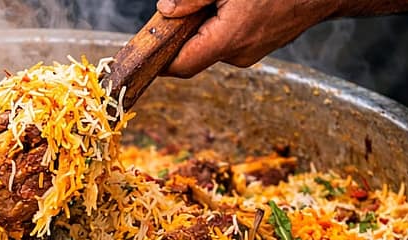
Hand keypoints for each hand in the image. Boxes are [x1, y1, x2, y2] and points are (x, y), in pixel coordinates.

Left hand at [157, 0, 339, 76]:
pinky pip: (232, 39)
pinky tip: (235, 4)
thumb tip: (166, 9)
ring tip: (219, 1)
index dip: (158, 60)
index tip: (145, 49)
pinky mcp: (263, 45)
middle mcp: (240, 54)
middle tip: (181, 9)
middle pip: (194, 53)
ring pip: (213, 44)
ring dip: (205, 27)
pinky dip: (223, 24)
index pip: (179, 66)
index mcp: (228, 40)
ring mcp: (254, 52)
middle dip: (183, 34)